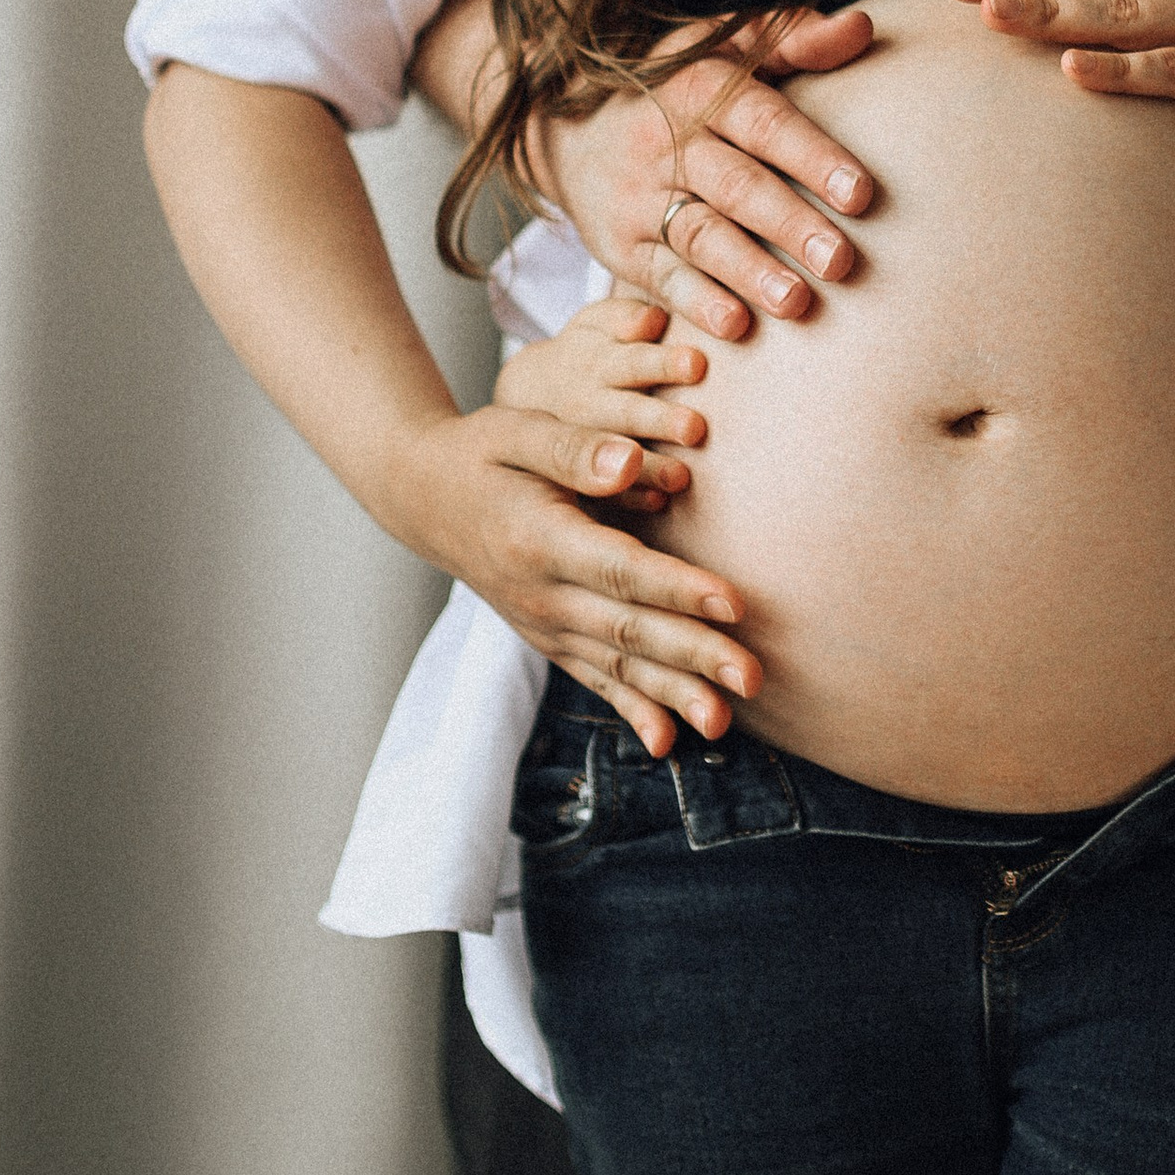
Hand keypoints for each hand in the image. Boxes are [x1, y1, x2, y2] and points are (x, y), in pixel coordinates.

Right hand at [385, 302, 760, 756]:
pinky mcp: (546, 638)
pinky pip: (593, 680)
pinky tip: (667, 743)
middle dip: (694, 655)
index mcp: (538, 540)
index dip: (676, 588)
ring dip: (672, 695)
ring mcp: (542, 624)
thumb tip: (631, 461)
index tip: (732, 603)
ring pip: (615, 667)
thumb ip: (573, 447)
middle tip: (752, 677)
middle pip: (628, 630)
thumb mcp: (516, 431)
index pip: (619, 569)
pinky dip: (630, 710)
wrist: (421, 496)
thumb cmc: (481, 453)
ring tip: (722, 723)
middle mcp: (540, 594)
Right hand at [534, 9, 878, 339]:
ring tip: (797, 302)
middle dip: (790, 224)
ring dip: (749, 271)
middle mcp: (667, 143)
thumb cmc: (675, 89)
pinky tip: (735, 326)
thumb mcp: (722, 47)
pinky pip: (659, 276)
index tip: (860, 194)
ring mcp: (641, 198)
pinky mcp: (621, 247)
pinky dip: (696, 302)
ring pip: (700, 235)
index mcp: (701, 88)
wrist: (566, 134)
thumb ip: (795, 40)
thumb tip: (862, 28)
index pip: (764, 122)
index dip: (813, 157)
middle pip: (737, 186)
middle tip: (842, 260)